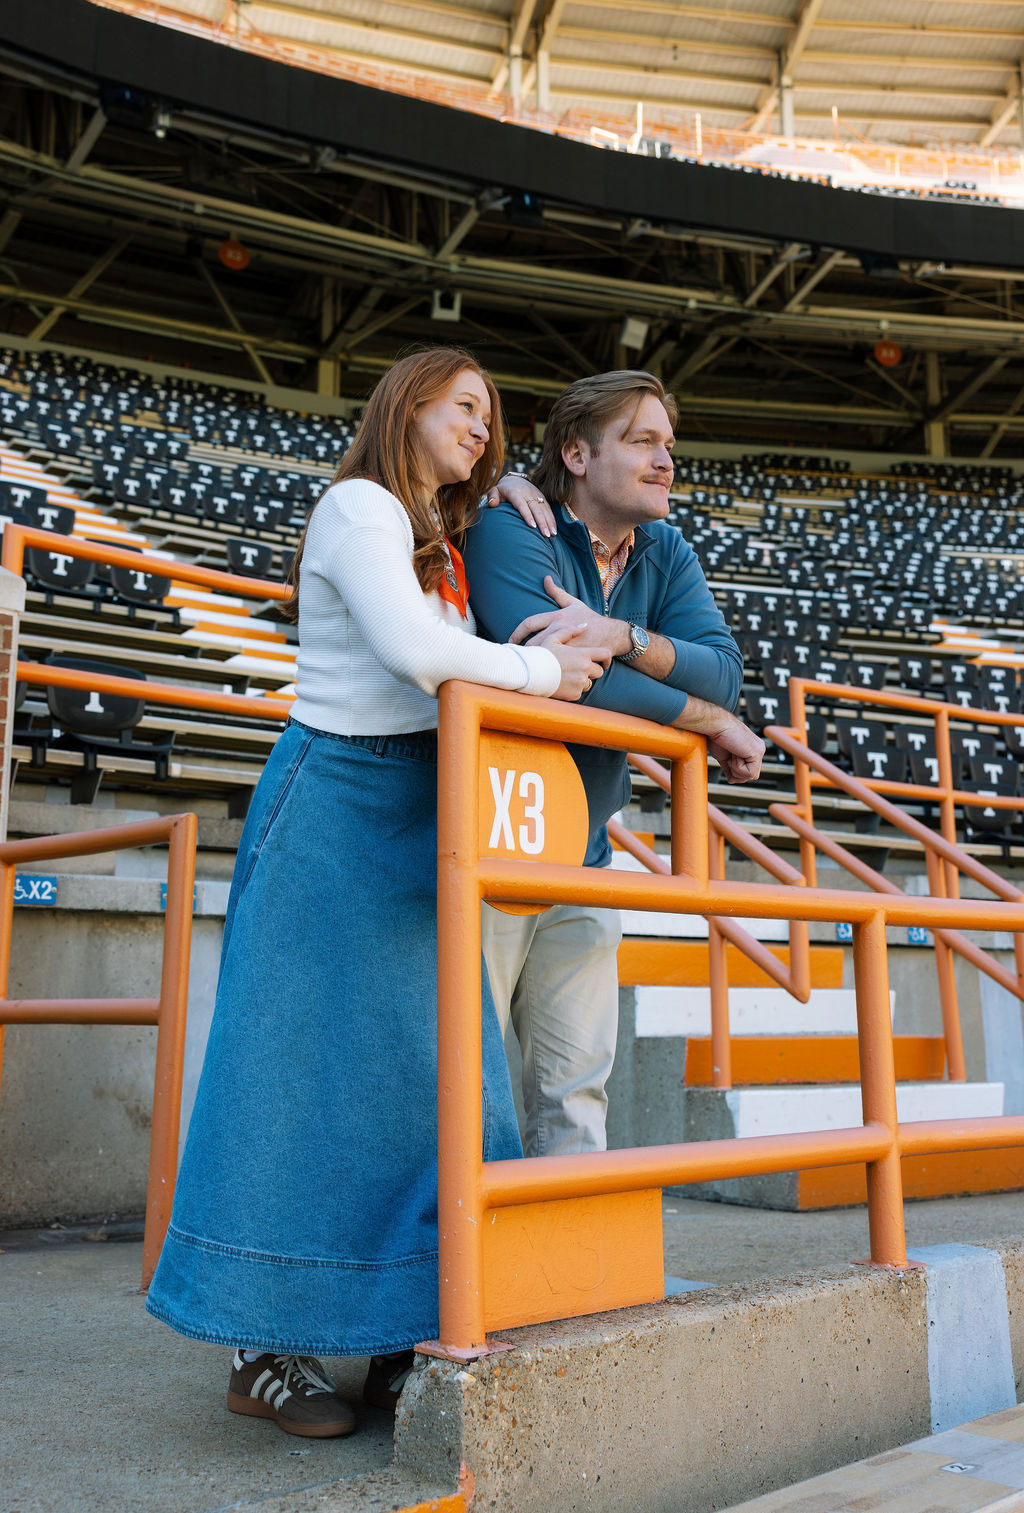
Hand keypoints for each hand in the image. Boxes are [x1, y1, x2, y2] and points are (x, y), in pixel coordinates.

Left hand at [485, 474, 557, 536]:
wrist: (515, 480)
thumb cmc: (503, 491)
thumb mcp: (495, 491)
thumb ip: (492, 497)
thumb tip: (492, 504)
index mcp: (515, 492)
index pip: (522, 505)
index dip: (527, 515)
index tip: (532, 526)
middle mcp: (527, 493)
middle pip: (536, 508)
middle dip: (542, 522)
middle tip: (546, 535)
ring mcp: (536, 494)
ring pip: (544, 509)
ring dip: (549, 522)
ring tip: (552, 534)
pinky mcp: (542, 497)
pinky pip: (548, 509)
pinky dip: (552, 519)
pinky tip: (554, 530)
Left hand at [509, 575, 628, 658]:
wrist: (612, 634)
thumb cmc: (592, 619)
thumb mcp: (574, 603)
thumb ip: (557, 592)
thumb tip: (545, 578)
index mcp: (557, 616)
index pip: (529, 623)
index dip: (516, 633)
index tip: (510, 641)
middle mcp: (560, 629)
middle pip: (532, 643)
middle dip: (522, 651)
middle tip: (515, 658)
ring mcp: (567, 644)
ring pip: (543, 655)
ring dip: (533, 660)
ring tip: (525, 666)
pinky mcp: (574, 656)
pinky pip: (556, 665)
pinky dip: (547, 669)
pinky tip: (541, 673)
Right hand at [530, 625, 608, 701]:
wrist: (530, 674)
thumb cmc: (540, 654)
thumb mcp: (552, 637)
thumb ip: (570, 630)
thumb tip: (584, 625)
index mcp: (582, 654)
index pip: (605, 655)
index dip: (607, 658)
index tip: (604, 662)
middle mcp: (584, 669)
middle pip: (599, 672)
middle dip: (591, 671)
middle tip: (578, 668)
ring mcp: (580, 683)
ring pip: (589, 683)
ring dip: (582, 680)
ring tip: (567, 676)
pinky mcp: (574, 694)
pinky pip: (579, 692)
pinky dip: (573, 689)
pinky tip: (562, 684)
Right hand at [705, 717, 765, 783]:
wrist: (715, 726)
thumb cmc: (717, 736)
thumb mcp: (724, 756)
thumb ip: (730, 768)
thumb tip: (732, 780)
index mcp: (752, 749)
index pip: (749, 771)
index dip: (736, 771)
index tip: (728, 757)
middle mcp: (758, 749)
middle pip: (752, 775)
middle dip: (737, 772)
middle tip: (730, 756)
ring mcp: (759, 750)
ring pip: (751, 776)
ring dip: (736, 769)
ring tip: (732, 753)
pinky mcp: (757, 752)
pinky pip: (749, 773)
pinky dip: (737, 767)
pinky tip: (734, 753)